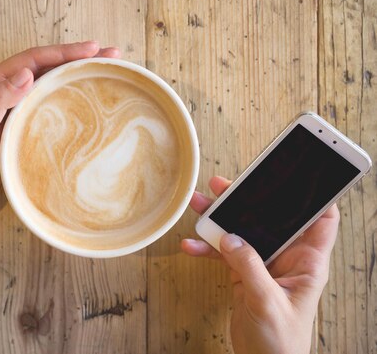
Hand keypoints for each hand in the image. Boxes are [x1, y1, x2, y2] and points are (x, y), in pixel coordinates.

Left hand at [0, 41, 120, 241]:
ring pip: (53, 76)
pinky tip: (90, 90)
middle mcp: (8, 82)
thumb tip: (26, 73)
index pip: (35, 58)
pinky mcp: (27, 111)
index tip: (91, 49)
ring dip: (79, 69)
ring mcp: (19, 96)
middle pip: (48, 62)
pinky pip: (53, 93)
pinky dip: (72, 87)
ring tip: (109, 66)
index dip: (64, 52)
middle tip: (112, 53)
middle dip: (79, 56)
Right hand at [181, 176, 338, 353]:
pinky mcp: (243, 273)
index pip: (320, 220)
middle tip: (225, 185)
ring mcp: (263, 264)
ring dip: (220, 219)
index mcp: (307, 262)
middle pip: (271, 218)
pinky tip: (191, 245)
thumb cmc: (282, 342)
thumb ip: (249, 267)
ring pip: (242, 231)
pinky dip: (207, 247)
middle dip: (248, 200)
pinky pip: (224, 251)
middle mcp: (287, 259)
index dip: (315, 196)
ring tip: (199, 205)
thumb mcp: (267, 302)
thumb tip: (230, 238)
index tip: (297, 174)